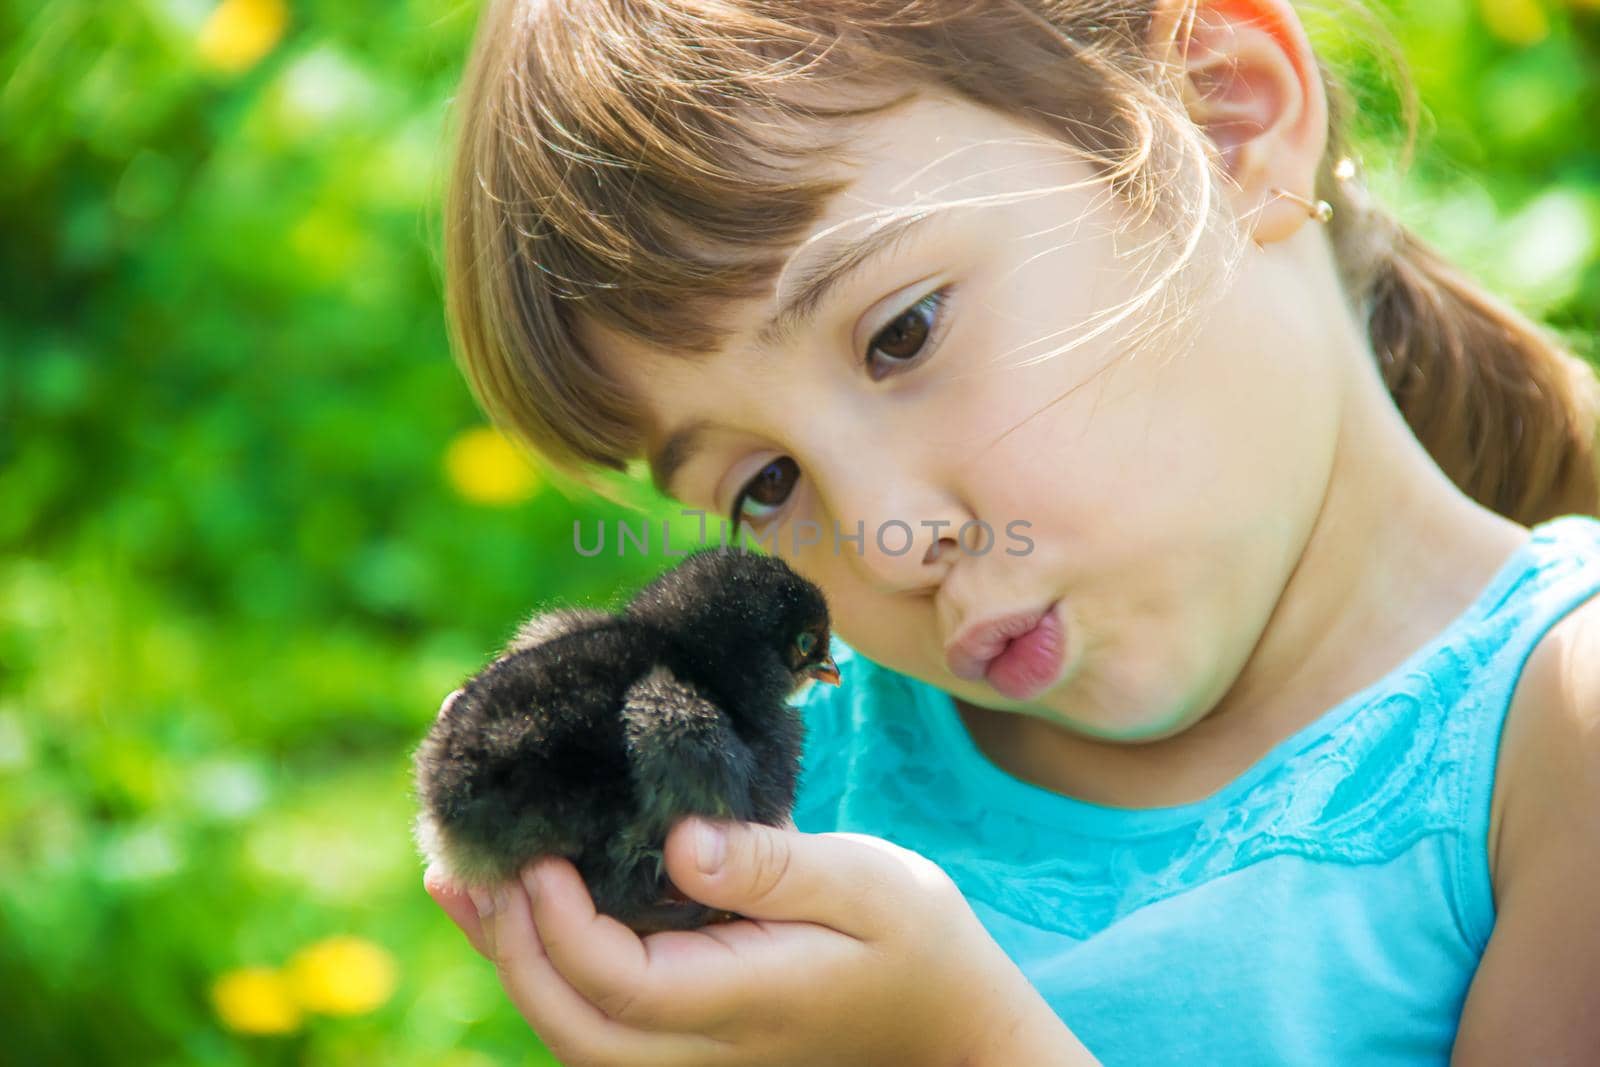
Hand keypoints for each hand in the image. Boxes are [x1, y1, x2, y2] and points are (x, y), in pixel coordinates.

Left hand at [424, 817, 1086, 1065]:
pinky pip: (597, 1018)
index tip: (537, 846)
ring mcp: (693, 1055)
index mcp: (740, 1004)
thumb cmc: (919, 947)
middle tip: (471, 857)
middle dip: (510, 945)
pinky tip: (518, 909)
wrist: (952, 1027)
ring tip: (460, 876)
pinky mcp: (692, 1038)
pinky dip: (546, 966)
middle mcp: (702, 1047)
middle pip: (570, 1024)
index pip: (615, 983)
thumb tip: (678, 839)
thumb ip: (775, 866)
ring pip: (573, 1032)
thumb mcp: (870, 884)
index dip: (557, 920)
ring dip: (512, 957)